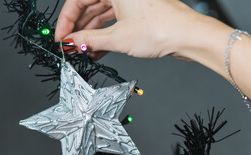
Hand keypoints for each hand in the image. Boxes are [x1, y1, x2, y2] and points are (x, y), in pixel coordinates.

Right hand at [55, 0, 201, 58]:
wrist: (189, 37)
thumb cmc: (162, 29)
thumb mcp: (117, 38)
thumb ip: (89, 40)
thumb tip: (71, 42)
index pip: (78, 0)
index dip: (66, 20)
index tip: (61, 38)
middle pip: (89, 6)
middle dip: (78, 29)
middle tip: (70, 46)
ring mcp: (129, 1)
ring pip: (100, 15)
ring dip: (90, 35)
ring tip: (83, 52)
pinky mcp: (136, 12)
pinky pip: (112, 22)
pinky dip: (104, 36)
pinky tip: (96, 50)